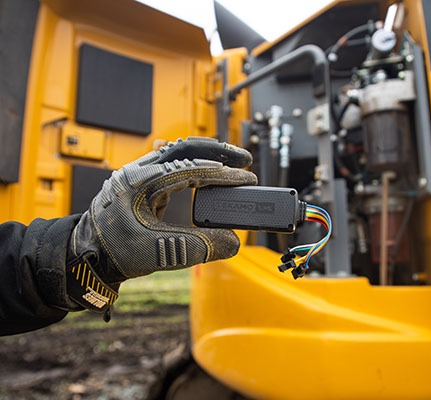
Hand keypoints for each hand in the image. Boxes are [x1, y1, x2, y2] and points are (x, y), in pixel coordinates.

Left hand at [66, 137, 256, 312]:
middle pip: (185, 147)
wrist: (84, 258)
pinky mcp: (141, 186)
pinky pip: (169, 166)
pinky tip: (203, 171)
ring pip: (177, 153)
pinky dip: (192, 166)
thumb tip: (232, 243)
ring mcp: (138, 176)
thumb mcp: (158, 252)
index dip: (223, 175)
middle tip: (244, 159)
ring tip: (230, 163)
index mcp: (141, 181)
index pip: (192, 169)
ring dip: (205, 156)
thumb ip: (197, 247)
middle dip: (218, 151)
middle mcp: (139, 172)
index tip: (246, 180)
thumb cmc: (111, 252)